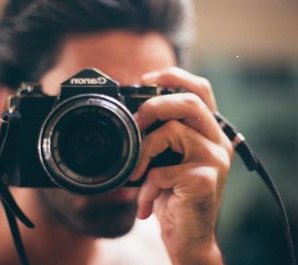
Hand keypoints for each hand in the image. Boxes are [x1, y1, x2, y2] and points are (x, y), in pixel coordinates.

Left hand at [130, 67, 232, 264]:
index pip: (200, 89)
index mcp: (208, 131)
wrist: (187, 234)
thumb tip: (132, 115)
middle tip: (136, 123)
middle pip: (189, 102)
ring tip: (135, 174)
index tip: (145, 79)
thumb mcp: (166, 159)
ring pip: (172, 132)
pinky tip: (146, 205)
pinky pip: (162, 172)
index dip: (174, 76)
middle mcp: (217, 140)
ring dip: (143, 152)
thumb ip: (160, 136)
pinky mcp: (205, 180)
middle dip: (154, 106)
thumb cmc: (173, 194)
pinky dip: (146, 189)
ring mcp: (214, 160)